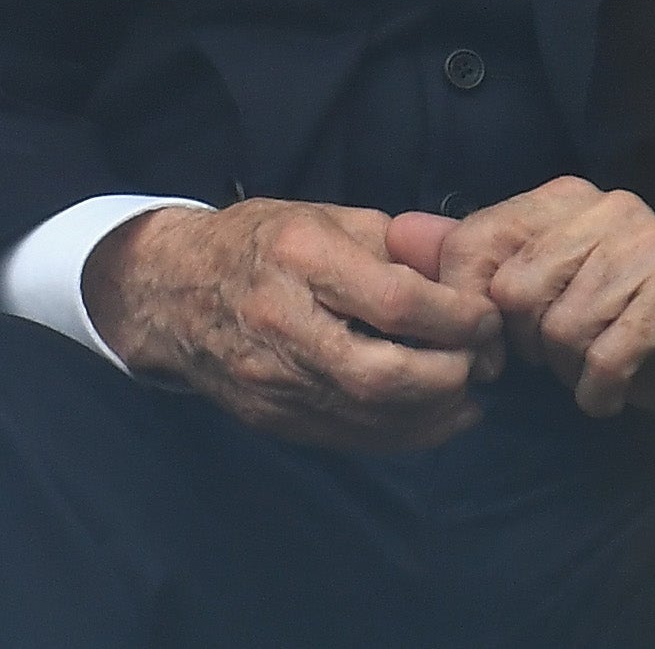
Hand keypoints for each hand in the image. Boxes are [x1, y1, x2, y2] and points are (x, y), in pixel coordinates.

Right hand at [83, 200, 501, 452]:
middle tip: (484, 358)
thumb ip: (396, 245)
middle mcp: (283, 323)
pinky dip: (410, 432)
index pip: (398, 303)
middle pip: (388, 374)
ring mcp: (274, 381)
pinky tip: (437, 413)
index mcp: (298, 258)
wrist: (168, 289)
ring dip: (441, 409)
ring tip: (467, 386)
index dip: (460, 317)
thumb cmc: (256, 242)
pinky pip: (357, 438)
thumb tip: (467, 272)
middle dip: (455, 372)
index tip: (486, 317)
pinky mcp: (274, 419)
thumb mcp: (323, 217)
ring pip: (377, 416)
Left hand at [428, 178, 654, 431]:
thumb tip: (398, 234)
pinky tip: (607, 394)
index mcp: (562, 198)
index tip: (487, 350)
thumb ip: (478, 262)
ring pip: (558, 326)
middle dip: (522, 344)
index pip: (474, 242)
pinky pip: (604, 355)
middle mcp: (605, 207)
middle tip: (552, 358)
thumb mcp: (547, 286)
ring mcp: (647, 245)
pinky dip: (597, 389)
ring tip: (589, 366)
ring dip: (565, 367)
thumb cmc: (623, 318)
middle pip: (513, 291)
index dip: (468, 307)